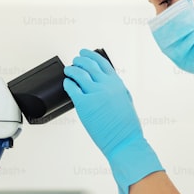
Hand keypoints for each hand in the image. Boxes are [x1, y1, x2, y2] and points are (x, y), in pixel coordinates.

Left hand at [63, 49, 162, 193]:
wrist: (124, 140)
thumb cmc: (126, 126)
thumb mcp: (126, 100)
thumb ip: (116, 89)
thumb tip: (108, 82)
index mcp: (117, 83)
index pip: (101, 62)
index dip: (91, 55)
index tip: (85, 52)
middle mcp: (106, 85)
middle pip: (88, 65)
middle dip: (79, 60)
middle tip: (75, 60)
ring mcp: (94, 93)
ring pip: (78, 74)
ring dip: (71, 69)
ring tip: (68, 70)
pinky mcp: (84, 104)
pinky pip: (72, 88)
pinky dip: (68, 83)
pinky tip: (67, 83)